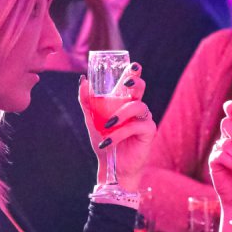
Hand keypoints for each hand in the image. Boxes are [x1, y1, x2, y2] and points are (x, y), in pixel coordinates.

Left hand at [78, 64, 155, 191]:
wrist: (112, 166)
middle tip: (126, 83)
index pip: (131, 82)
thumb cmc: (105, 141)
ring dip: (121, 114)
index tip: (133, 65)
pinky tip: (109, 141)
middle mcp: (137, 107)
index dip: (134, 72)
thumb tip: (83, 81)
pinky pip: (136, 126)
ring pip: (138, 106)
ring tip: (107, 125)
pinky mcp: (148, 132)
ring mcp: (144, 119)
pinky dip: (120, 133)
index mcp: (125, 101)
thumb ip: (87, 101)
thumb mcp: (91, 120)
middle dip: (135, 82)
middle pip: (141, 88)